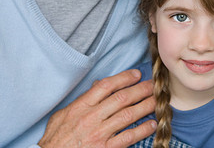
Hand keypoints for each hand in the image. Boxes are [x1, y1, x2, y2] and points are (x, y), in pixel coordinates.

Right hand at [38, 69, 156, 147]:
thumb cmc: (55, 139)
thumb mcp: (62, 115)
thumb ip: (81, 100)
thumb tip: (98, 85)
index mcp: (81, 107)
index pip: (105, 86)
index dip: (123, 78)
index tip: (136, 74)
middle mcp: (91, 118)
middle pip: (121, 98)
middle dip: (140, 90)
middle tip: (154, 85)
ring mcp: (99, 134)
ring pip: (128, 116)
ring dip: (145, 107)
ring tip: (157, 101)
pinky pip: (127, 137)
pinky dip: (141, 130)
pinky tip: (151, 124)